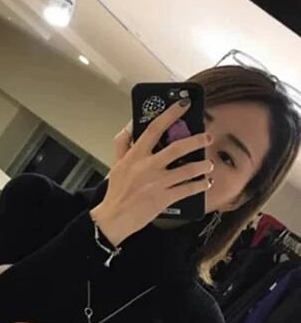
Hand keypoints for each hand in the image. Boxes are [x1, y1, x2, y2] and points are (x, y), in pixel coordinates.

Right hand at [91, 99, 213, 246]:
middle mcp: (147, 167)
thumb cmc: (116, 191)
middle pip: (178, 148)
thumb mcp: (116, 164)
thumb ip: (123, 143)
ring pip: (188, 169)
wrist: (114, 218)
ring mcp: (157, 183)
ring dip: (202, 166)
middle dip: (197, 140)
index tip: (184, 104)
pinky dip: (200, 185)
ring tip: (208, 165)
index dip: (171, 113)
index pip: (154, 128)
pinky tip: (205, 183)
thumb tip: (130, 125)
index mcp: (135, 155)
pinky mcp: (164, 199)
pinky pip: (188, 189)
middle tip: (208, 137)